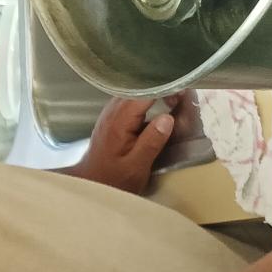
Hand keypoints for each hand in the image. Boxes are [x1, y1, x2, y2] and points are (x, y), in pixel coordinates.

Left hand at [66, 95, 185, 194]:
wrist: (91, 183)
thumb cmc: (113, 179)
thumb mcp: (136, 166)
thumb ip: (151, 142)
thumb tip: (168, 118)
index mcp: (119, 121)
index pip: (142, 93)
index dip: (163, 89)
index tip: (181, 91)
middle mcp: (112, 112)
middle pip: (137, 88)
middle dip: (159, 88)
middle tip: (179, 95)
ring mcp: (110, 113)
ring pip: (132, 93)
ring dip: (151, 93)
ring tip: (171, 98)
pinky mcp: (111, 118)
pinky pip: (129, 102)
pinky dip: (144, 101)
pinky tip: (155, 107)